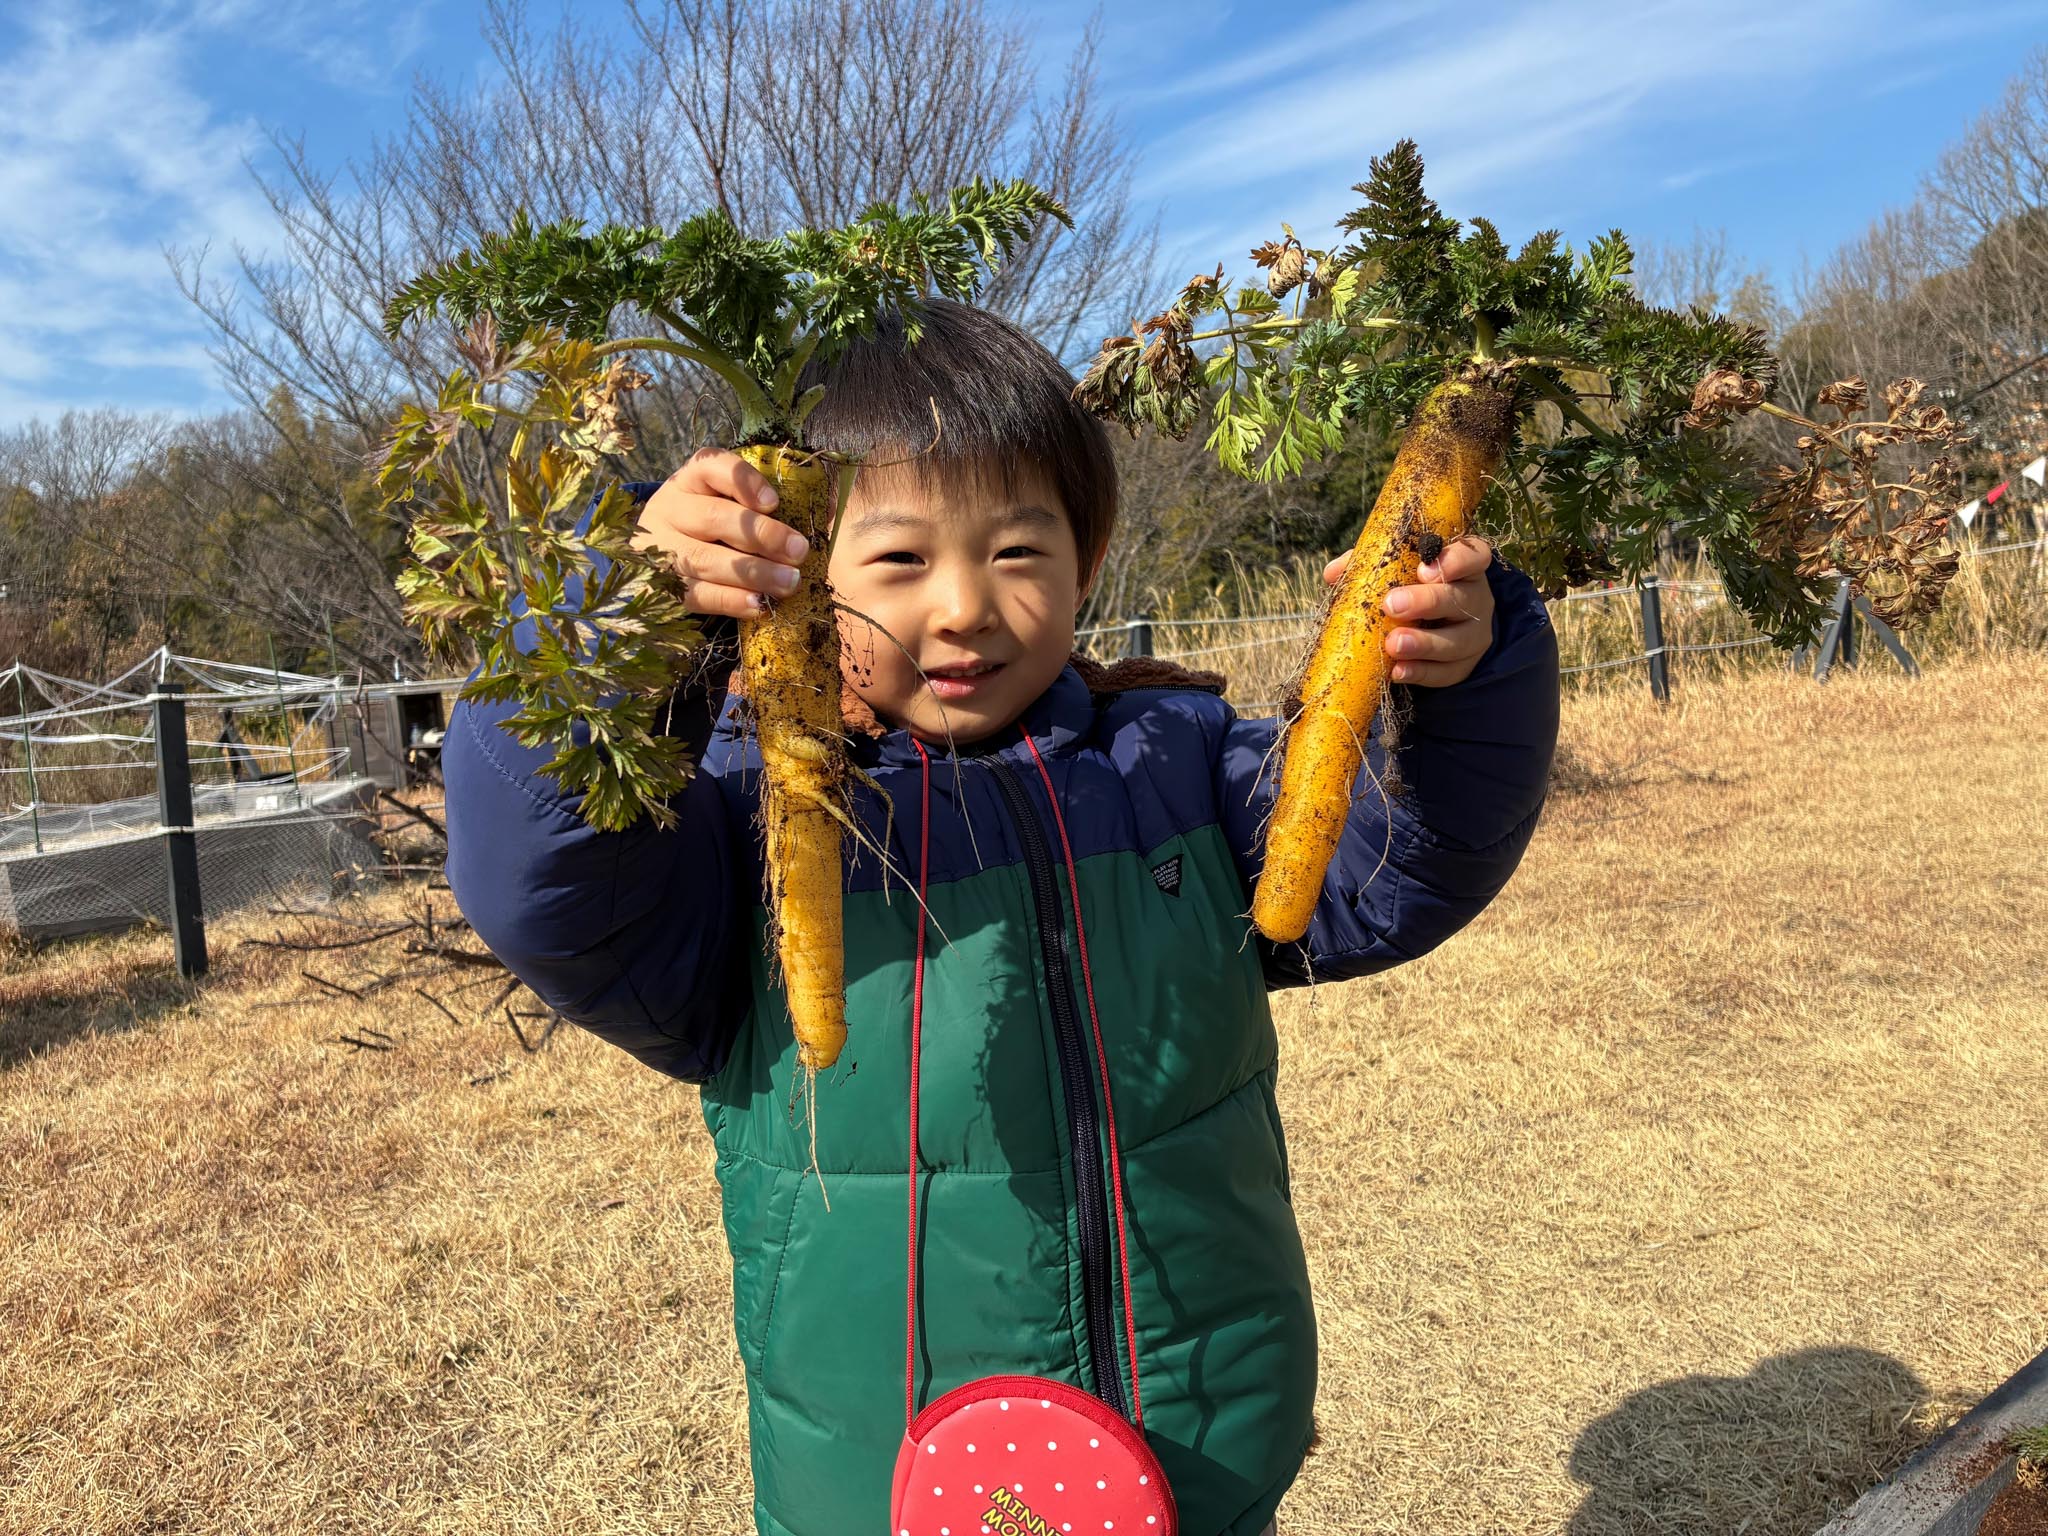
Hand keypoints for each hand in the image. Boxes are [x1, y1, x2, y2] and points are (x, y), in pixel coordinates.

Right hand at [632, 448, 810, 617]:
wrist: (656, 559)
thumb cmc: (709, 526)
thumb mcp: (724, 502)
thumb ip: (763, 504)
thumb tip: (828, 507)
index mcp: (689, 480)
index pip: (711, 467)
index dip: (743, 482)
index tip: (774, 503)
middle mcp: (670, 510)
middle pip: (714, 518)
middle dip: (763, 535)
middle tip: (799, 551)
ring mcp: (661, 550)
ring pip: (706, 560)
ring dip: (754, 573)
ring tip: (789, 582)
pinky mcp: (662, 589)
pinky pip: (698, 595)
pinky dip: (731, 601)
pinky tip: (759, 604)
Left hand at [1322, 535, 1495, 685]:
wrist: (1434, 627)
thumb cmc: (1411, 587)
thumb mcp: (1395, 569)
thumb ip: (1369, 565)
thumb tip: (1333, 573)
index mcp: (1463, 566)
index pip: (1474, 556)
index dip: (1455, 561)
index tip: (1424, 569)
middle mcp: (1475, 598)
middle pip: (1460, 599)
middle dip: (1426, 602)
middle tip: (1391, 605)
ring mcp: (1473, 635)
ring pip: (1456, 641)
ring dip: (1423, 643)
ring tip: (1393, 644)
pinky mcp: (1464, 666)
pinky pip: (1446, 672)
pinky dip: (1420, 673)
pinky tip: (1397, 671)